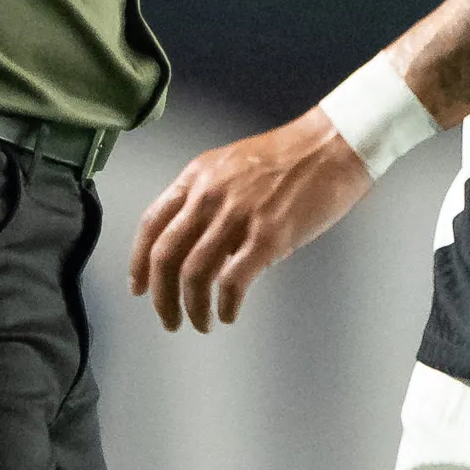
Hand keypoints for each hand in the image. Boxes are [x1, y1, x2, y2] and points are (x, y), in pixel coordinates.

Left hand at [128, 108, 370, 331]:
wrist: (332, 145)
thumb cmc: (288, 157)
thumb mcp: (231, 167)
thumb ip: (207, 201)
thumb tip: (199, 245)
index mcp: (196, 177)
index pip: (151, 224)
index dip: (138, 261)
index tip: (138, 287)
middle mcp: (208, 196)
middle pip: (165, 255)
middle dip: (160, 296)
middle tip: (168, 319)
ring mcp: (237, 216)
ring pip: (194, 273)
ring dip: (192, 307)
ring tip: (200, 323)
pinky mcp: (268, 236)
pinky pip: (232, 281)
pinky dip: (224, 305)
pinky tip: (227, 314)